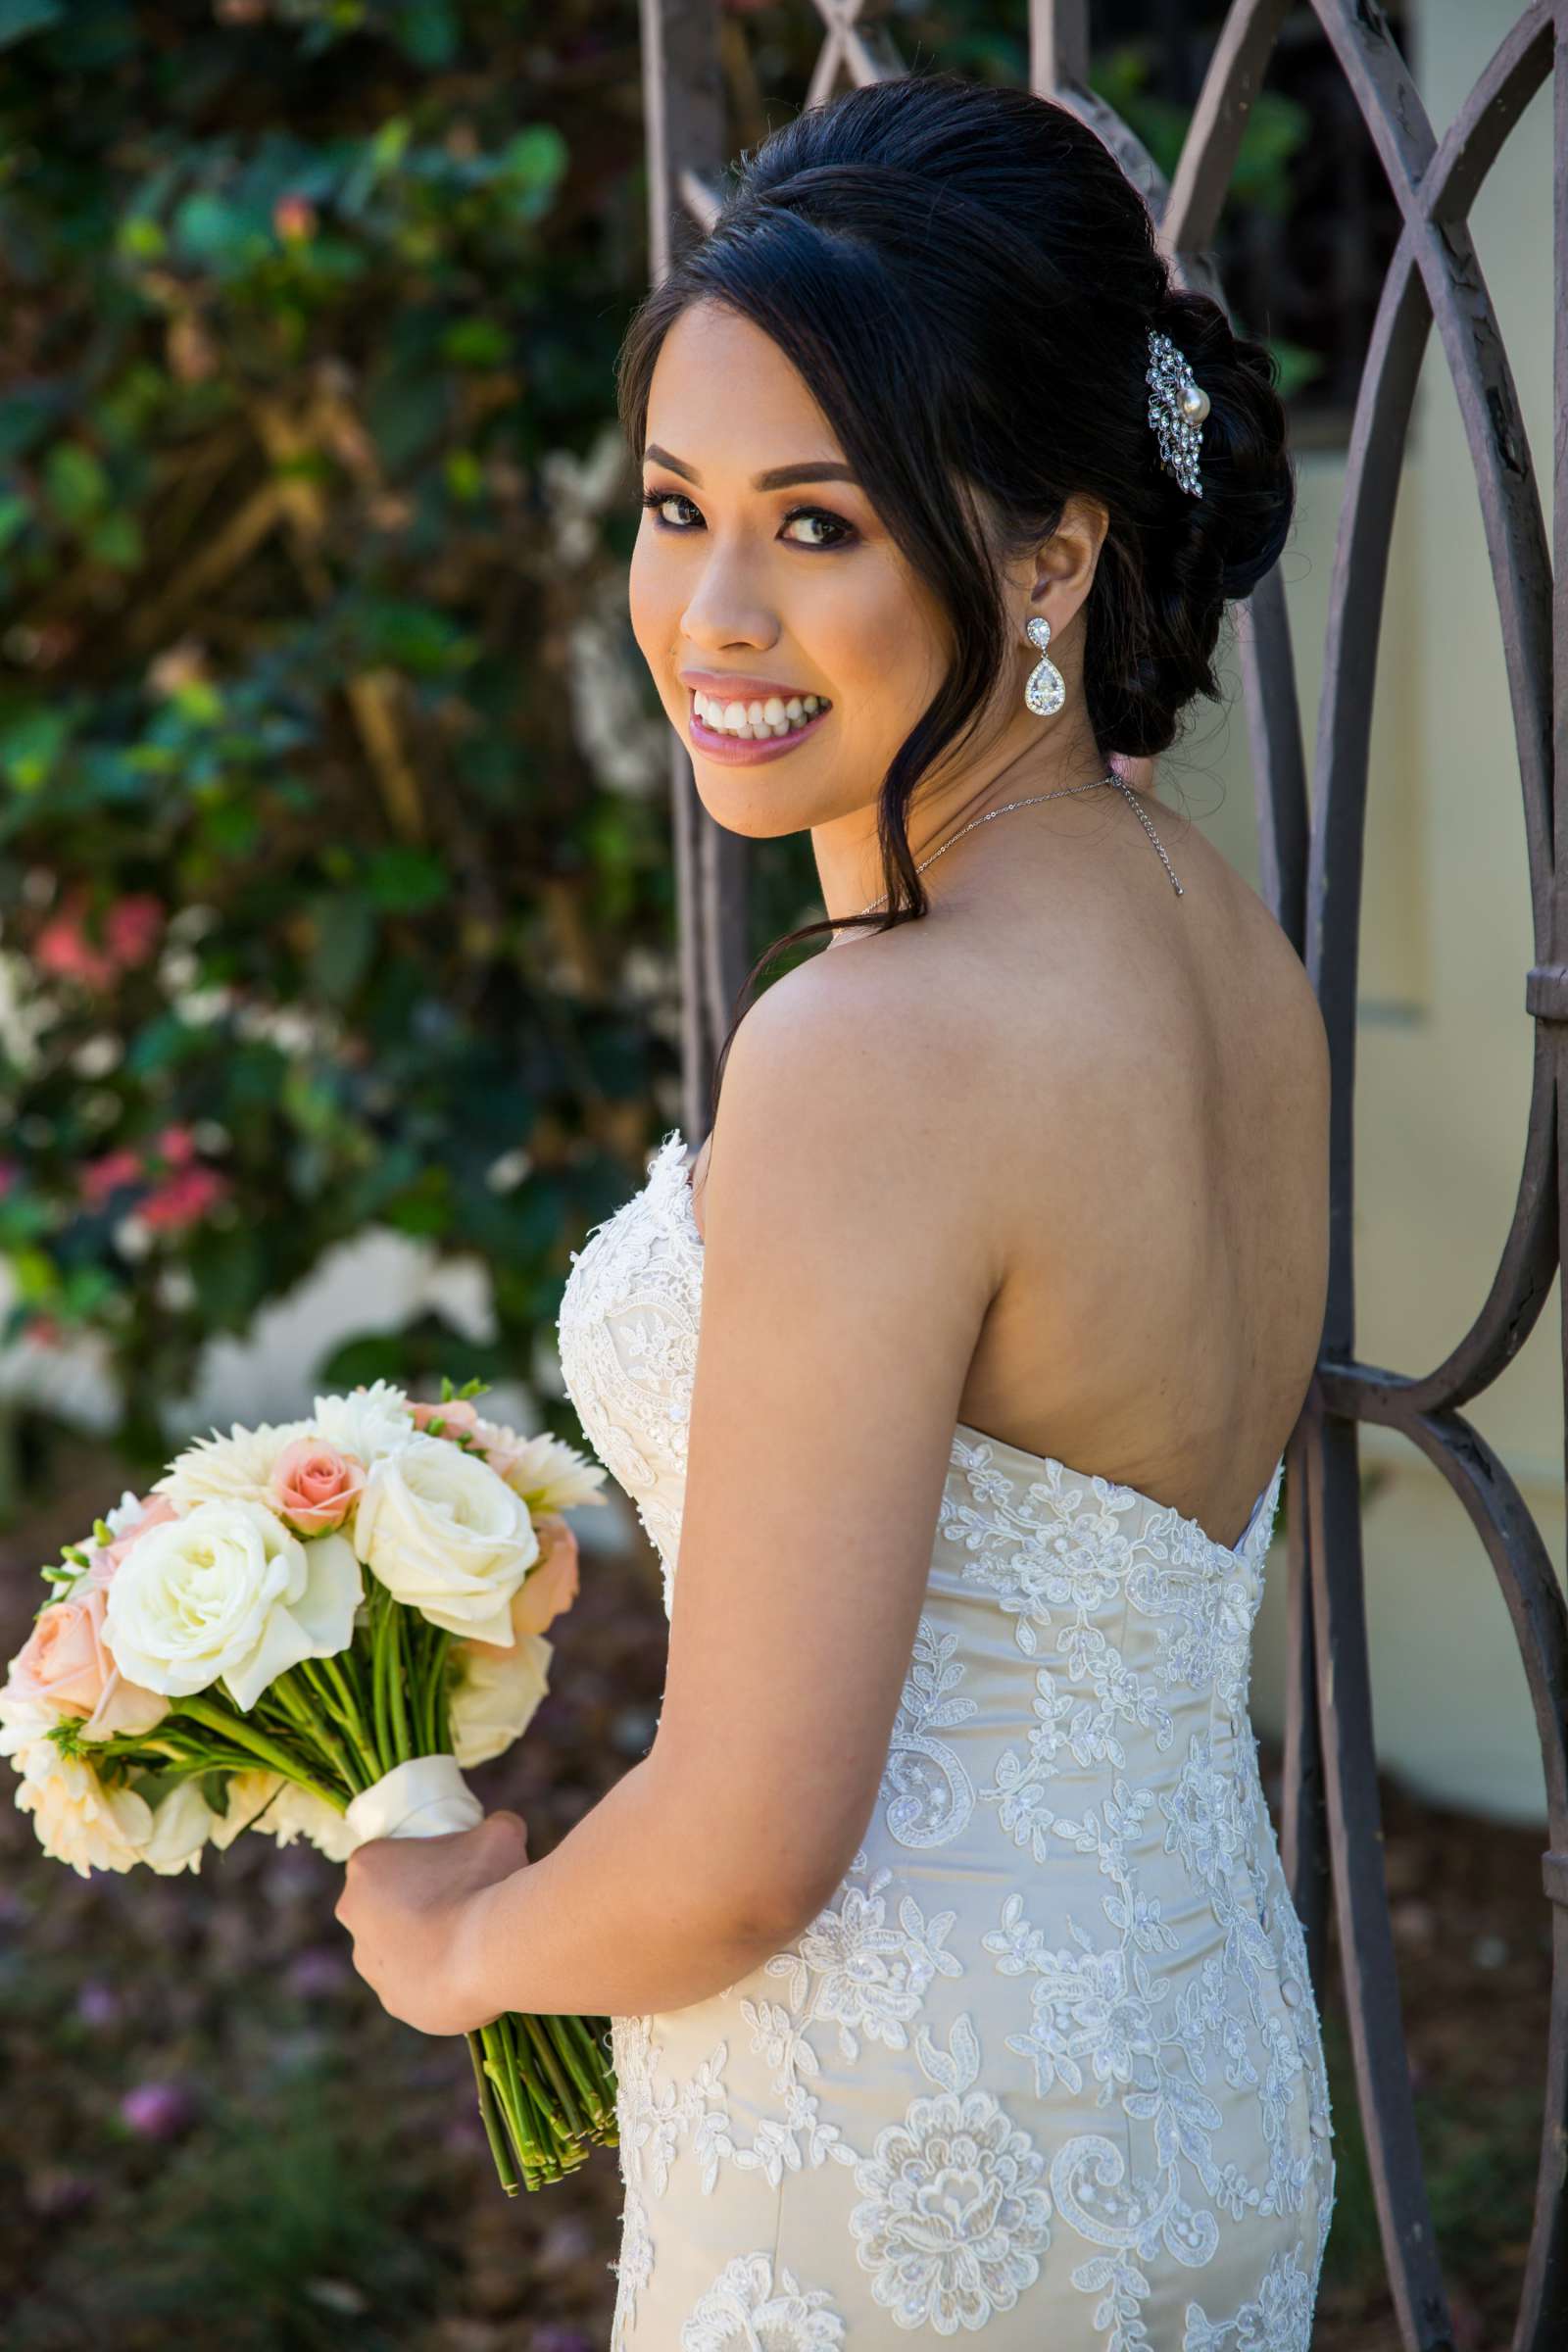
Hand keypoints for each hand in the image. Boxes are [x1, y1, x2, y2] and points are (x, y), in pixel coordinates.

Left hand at [334, 1808, 530, 2036]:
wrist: (489, 1955)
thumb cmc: (485, 1884)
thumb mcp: (498, 1834)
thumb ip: (494, 1825)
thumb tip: (503, 1827)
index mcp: (367, 1867)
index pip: (385, 1857)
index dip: (418, 1859)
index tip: (449, 1864)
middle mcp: (354, 1915)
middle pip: (382, 1903)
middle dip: (414, 1901)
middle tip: (460, 1899)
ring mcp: (372, 1965)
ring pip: (395, 1948)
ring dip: (421, 1943)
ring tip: (468, 1940)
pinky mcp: (395, 2003)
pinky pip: (413, 1987)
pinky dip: (435, 1980)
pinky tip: (467, 1972)